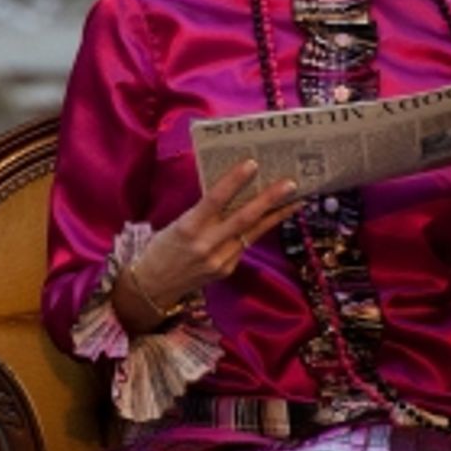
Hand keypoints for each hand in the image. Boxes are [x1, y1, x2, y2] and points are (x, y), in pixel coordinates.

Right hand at [125, 159, 302, 319]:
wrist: (153, 285)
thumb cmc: (164, 245)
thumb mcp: (178, 223)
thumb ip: (203, 211)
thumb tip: (232, 189)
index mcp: (188, 227)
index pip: (215, 200)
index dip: (234, 181)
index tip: (252, 164)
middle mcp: (206, 245)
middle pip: (243, 219)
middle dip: (270, 200)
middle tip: (291, 183)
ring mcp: (219, 261)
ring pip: (253, 233)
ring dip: (276, 215)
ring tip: (296, 200)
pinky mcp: (227, 269)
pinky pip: (246, 244)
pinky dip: (260, 229)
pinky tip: (274, 217)